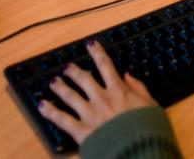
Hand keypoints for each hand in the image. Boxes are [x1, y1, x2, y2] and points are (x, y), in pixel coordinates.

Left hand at [38, 40, 158, 144]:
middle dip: (74, 71)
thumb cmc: (147, 129)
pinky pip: (62, 119)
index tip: (91, 45)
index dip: (97, 53)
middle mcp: (101, 99)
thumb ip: (139, 88)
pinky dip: (50, 112)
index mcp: (119, 91)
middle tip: (67, 67)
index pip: (106, 66)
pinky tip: (42, 105)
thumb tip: (129, 75)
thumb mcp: (151, 104)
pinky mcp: (81, 131)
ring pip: (70, 96)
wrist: (138, 149)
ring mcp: (89, 114)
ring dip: (60, 87)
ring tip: (53, 82)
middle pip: (84, 79)